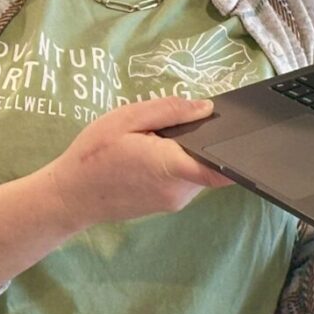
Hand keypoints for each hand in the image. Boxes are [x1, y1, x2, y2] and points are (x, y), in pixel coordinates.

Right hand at [45, 97, 231, 230]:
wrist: (70, 196)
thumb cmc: (93, 155)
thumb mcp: (126, 118)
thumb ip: (169, 110)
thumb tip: (205, 108)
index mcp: (169, 167)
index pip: (219, 169)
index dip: (237, 156)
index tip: (243, 137)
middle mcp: (178, 191)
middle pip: (208, 162)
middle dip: (196, 140)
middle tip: (164, 126)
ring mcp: (173, 201)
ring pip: (196, 170)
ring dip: (184, 153)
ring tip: (150, 142)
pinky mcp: (167, 205)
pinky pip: (184, 180)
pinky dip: (176, 165)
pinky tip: (148, 157)